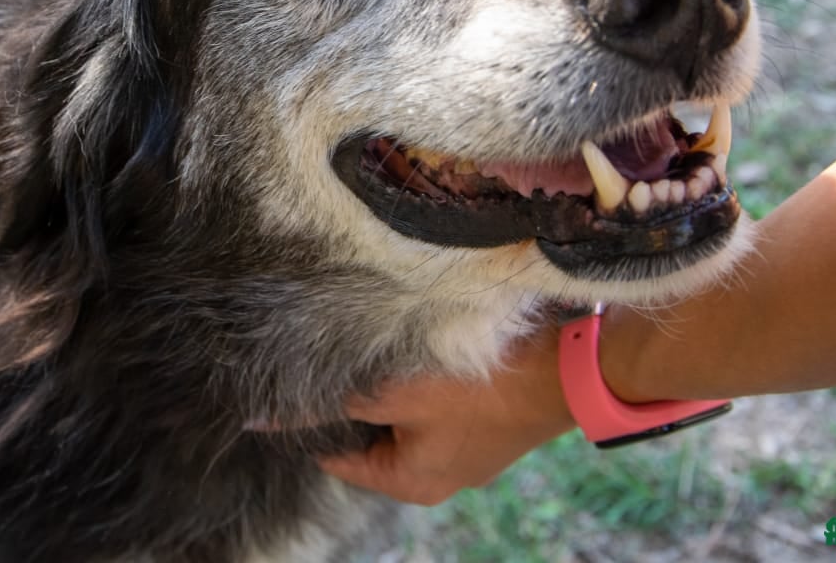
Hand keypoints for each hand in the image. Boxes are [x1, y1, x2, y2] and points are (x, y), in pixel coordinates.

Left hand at [317, 323, 574, 504]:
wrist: (564, 372)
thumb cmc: (476, 389)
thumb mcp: (395, 393)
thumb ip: (336, 405)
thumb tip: (271, 416)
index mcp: (407, 483)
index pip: (335, 457)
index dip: (310, 421)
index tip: (294, 386)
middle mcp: (434, 481)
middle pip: (371, 440)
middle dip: (356, 403)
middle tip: (341, 358)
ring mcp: (463, 458)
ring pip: (405, 422)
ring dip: (393, 392)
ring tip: (382, 352)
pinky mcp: (485, 432)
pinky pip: (438, 414)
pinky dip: (425, 390)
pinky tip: (422, 358)